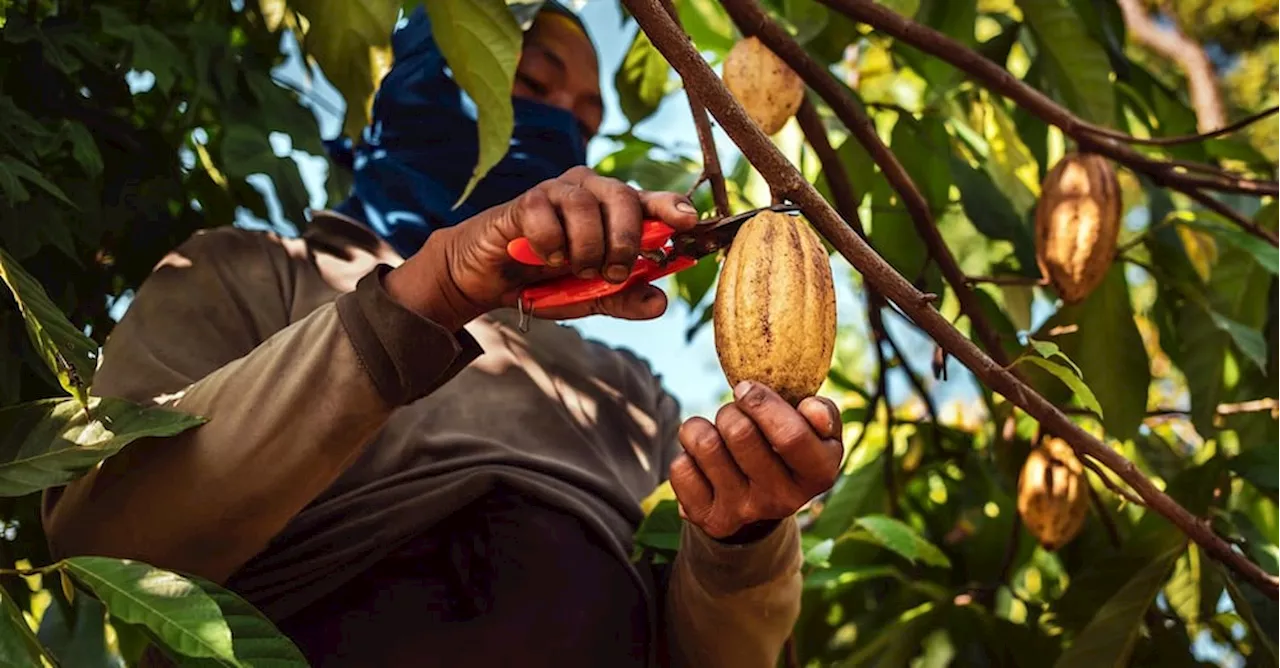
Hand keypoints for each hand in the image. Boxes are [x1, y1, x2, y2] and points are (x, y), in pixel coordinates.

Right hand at [385, 166, 699, 329]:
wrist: (489, 280)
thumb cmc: (545, 281)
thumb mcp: (590, 298)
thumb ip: (624, 298)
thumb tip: (660, 302)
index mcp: (615, 211)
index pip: (651, 201)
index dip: (672, 206)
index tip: (689, 221)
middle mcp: (591, 191)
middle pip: (625, 199)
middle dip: (623, 242)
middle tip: (609, 273)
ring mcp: (558, 191)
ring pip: (587, 208)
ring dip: (585, 248)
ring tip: (574, 268)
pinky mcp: (527, 199)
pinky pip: (547, 216)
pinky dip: (550, 245)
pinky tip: (542, 257)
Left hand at [670, 381, 843, 540]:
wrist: (761, 501)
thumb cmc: (787, 449)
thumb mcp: (816, 433)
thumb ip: (822, 414)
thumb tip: (811, 408)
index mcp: (819, 474)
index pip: (790, 436)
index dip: (762, 402)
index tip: (746, 388)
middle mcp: (784, 500)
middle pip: (740, 433)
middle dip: (730, 410)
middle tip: (733, 415)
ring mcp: (746, 513)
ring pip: (705, 445)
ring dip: (702, 428)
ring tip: (715, 434)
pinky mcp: (711, 520)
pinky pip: (681, 469)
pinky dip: (686, 454)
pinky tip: (703, 462)